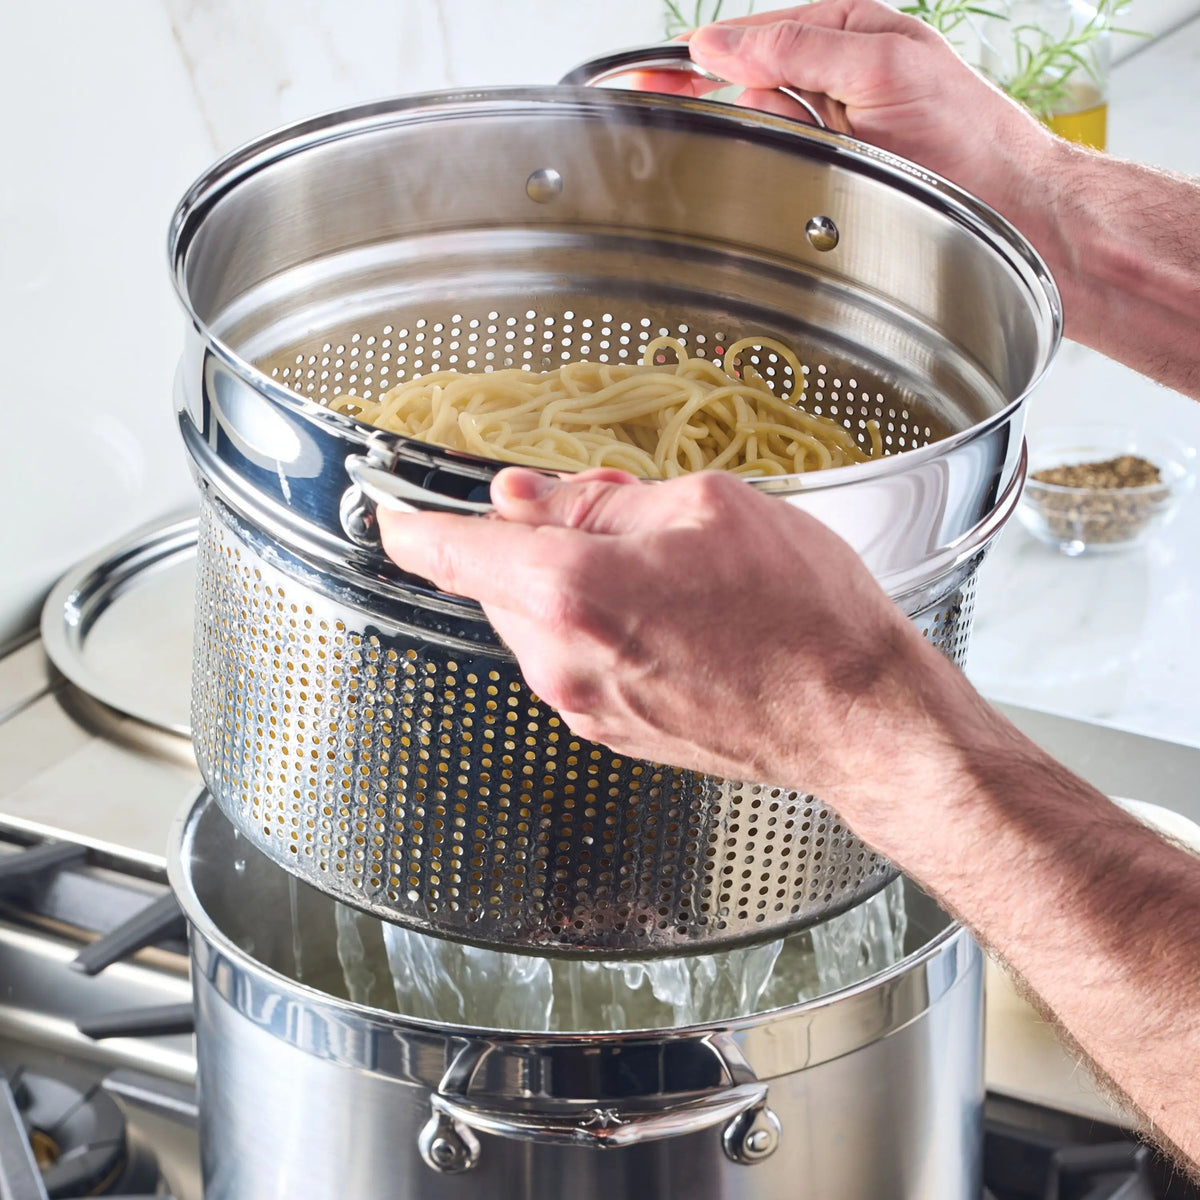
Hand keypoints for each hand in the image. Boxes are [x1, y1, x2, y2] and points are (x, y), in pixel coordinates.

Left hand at [378, 466, 990, 850]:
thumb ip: (597, 497)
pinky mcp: (611, 730)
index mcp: (572, 590)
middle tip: (607, 513)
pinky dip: (596, 625)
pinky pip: (572, 659)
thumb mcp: (703, 508)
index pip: (450, 553)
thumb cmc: (801, 615)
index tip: (390, 513)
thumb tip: (529, 495)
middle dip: (534, 539)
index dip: (411, 525)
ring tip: (662, 571)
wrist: (853, 717)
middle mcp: (562, 659)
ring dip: (572, 583)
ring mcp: (584, 704)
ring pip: (537, 620)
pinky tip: (669, 615)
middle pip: (500, 581)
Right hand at [644, 0, 1056, 223]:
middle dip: (735, 106)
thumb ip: (798, 44)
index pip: (750, 34)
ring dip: (771, 146)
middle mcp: (830, 79)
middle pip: (747, 85)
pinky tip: (807, 179)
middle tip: (709, 117)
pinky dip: (781, 176)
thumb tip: (718, 42)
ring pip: (762, 133)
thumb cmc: (966, 134)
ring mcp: (828, 131)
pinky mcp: (830, 178)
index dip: (696, 57)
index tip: (644, 79)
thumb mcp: (881, 66)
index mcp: (843, 31)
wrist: (1013, 210)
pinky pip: (782, 170)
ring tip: (825, 158)